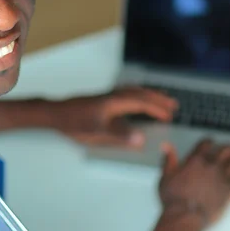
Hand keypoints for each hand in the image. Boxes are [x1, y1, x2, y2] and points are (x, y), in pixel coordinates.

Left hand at [54, 86, 177, 147]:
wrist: (55, 114)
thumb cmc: (74, 124)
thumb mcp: (97, 133)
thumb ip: (119, 136)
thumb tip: (140, 139)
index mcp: (115, 103)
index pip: (142, 104)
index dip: (157, 110)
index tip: (169, 116)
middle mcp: (113, 96)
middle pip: (141, 94)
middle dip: (158, 99)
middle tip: (174, 104)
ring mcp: (108, 95)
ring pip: (134, 91)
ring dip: (149, 94)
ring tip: (161, 98)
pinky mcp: (103, 98)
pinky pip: (127, 91)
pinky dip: (138, 93)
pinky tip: (137, 97)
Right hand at [159, 138, 229, 226]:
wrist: (185, 216)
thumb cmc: (173, 200)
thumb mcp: (165, 177)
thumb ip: (168, 160)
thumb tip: (166, 147)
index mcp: (195, 160)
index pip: (206, 143)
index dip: (210, 142)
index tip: (212, 144)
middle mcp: (211, 165)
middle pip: (226, 149)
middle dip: (229, 149)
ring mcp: (223, 176)